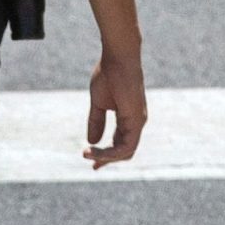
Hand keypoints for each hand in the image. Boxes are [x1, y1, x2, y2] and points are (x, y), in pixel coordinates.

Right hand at [85, 49, 146, 167]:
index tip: (88, 157)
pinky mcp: (137, 121)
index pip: (120, 144)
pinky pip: (126, 146)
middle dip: (106, 160)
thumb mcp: (98, 103)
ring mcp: (138, 123)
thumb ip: (96, 122)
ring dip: (105, 157)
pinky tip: (94, 148)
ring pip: (125, 152)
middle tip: (90, 165)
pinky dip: (110, 152)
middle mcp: (136, 123)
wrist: (118, 59)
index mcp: (128, 119)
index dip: (105, 154)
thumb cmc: (109, 75)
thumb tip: (91, 141)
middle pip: (124, 152)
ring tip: (86, 153)